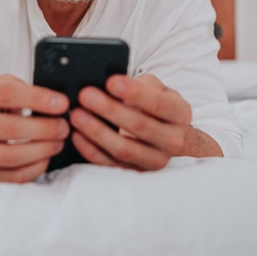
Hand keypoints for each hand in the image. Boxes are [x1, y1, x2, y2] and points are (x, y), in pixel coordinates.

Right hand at [0, 75, 69, 182]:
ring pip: (10, 156)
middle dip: (44, 128)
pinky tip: (45, 158)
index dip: (38, 98)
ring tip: (57, 143)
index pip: (6, 93)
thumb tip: (56, 102)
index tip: (62, 104)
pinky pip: (11, 176)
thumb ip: (22, 89)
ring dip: (42, 150)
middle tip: (63, 127)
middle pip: (9, 127)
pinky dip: (34, 168)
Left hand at [69, 73, 194, 170]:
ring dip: (97, 131)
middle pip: (139, 126)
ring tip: (76, 115)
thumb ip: (140, 84)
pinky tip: (77, 135)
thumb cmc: (156, 105)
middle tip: (85, 95)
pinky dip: (91, 150)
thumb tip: (110, 83)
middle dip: (109, 109)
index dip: (135, 93)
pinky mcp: (137, 173)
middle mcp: (173, 140)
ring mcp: (155, 160)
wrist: (169, 136)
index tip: (111, 82)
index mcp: (180, 114)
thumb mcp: (157, 88)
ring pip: (124, 149)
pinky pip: (110, 164)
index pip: (159, 104)